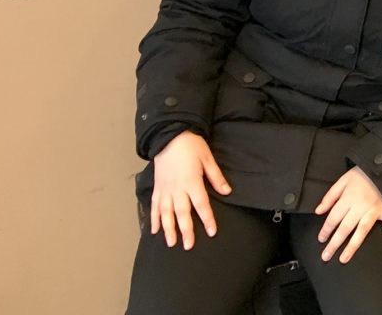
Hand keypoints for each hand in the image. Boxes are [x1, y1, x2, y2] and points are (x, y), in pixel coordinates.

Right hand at [150, 130, 230, 249]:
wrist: (170, 135)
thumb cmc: (191, 146)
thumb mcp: (208, 159)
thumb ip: (216, 177)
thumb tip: (227, 191)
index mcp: (192, 182)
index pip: (202, 205)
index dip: (207, 219)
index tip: (211, 232)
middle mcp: (177, 189)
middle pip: (182, 214)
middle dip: (186, 231)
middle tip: (188, 246)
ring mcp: (165, 189)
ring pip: (166, 213)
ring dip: (168, 229)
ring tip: (171, 243)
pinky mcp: (157, 187)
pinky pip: (154, 206)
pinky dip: (153, 219)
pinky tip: (154, 230)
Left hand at [315, 167, 381, 262]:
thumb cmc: (363, 174)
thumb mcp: (343, 180)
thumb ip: (330, 196)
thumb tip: (318, 211)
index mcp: (348, 198)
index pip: (334, 217)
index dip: (326, 229)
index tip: (321, 239)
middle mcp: (361, 206)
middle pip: (345, 228)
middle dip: (334, 243)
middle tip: (326, 256)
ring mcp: (375, 210)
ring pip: (362, 231)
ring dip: (353, 246)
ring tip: (344, 259)